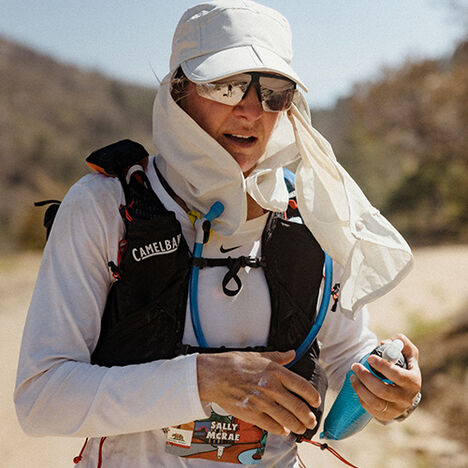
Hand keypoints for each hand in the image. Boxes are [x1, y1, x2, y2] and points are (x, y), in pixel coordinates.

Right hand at [197, 350, 319, 435]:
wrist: (215, 375)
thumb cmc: (235, 364)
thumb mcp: (259, 356)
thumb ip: (278, 357)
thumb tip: (292, 353)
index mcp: (276, 371)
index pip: (303, 387)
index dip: (313, 397)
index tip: (315, 402)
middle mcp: (272, 387)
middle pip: (298, 407)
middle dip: (307, 417)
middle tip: (310, 420)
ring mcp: (262, 402)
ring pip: (288, 419)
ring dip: (297, 426)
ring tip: (300, 427)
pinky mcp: (252, 413)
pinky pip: (272, 426)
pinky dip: (281, 430)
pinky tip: (283, 430)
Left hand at [350, 333, 421, 421]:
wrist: (406, 390)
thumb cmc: (405, 367)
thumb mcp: (408, 353)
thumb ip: (400, 342)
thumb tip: (384, 344)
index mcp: (413, 382)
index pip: (397, 376)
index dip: (382, 366)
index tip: (370, 358)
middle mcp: (406, 398)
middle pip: (383, 390)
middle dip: (366, 377)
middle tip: (355, 366)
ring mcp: (396, 409)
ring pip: (375, 402)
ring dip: (360, 388)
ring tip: (352, 376)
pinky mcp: (386, 415)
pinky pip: (370, 409)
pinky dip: (361, 397)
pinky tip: (356, 386)